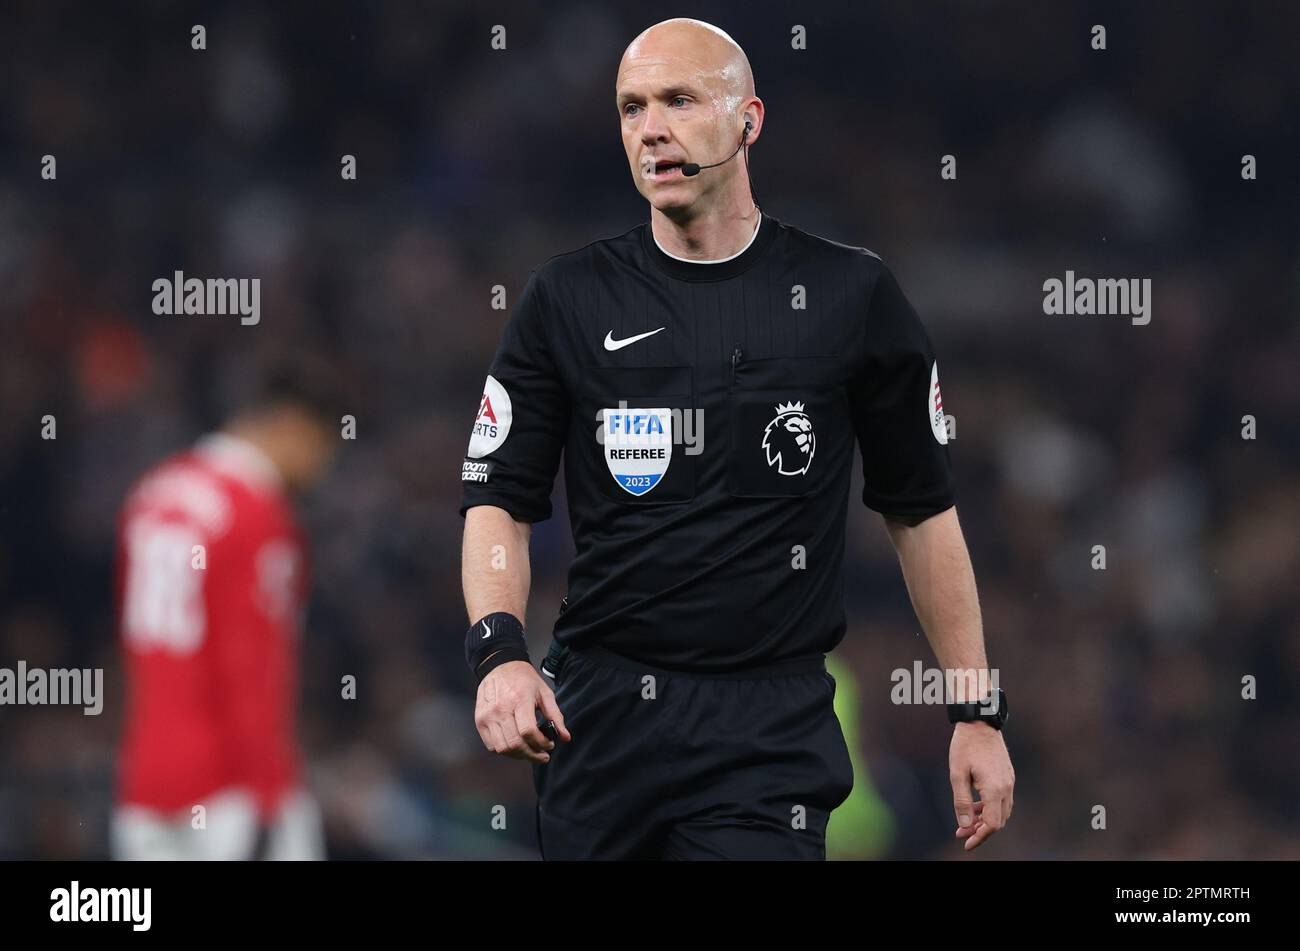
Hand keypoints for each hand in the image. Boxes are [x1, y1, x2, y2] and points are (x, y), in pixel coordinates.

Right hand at [475, 660, 571, 763]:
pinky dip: (505, 750)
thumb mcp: (545, 693)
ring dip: (519, 755)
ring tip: (529, 751)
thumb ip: (555, 716)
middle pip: (515, 744)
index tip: (549, 745)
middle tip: (542, 754)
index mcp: (519, 699)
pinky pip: (491, 746)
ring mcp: (488, 716)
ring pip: (502, 748)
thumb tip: (565, 737)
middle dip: (532, 754)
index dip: (541, 744)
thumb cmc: (524, 679)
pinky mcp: (480, 721)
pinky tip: (515, 745)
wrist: (500, 666)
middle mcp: (501, 709)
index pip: (528, 731)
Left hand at [949, 721, 1014, 850]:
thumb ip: (962, 802)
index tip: (965, 843)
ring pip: (1001, 812)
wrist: (980, 722)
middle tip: (961, 833)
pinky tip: (975, 807)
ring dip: (985, 820)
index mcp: (995, 789)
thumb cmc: (965, 746)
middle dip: (980, 830)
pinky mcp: (1008, 776)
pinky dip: (990, 808)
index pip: (992, 824)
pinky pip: (1002, 800)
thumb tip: (964, 825)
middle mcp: (1007, 788)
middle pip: (998, 821)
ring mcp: (1009, 782)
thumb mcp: (957, 774)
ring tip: (966, 822)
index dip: (979, 836)